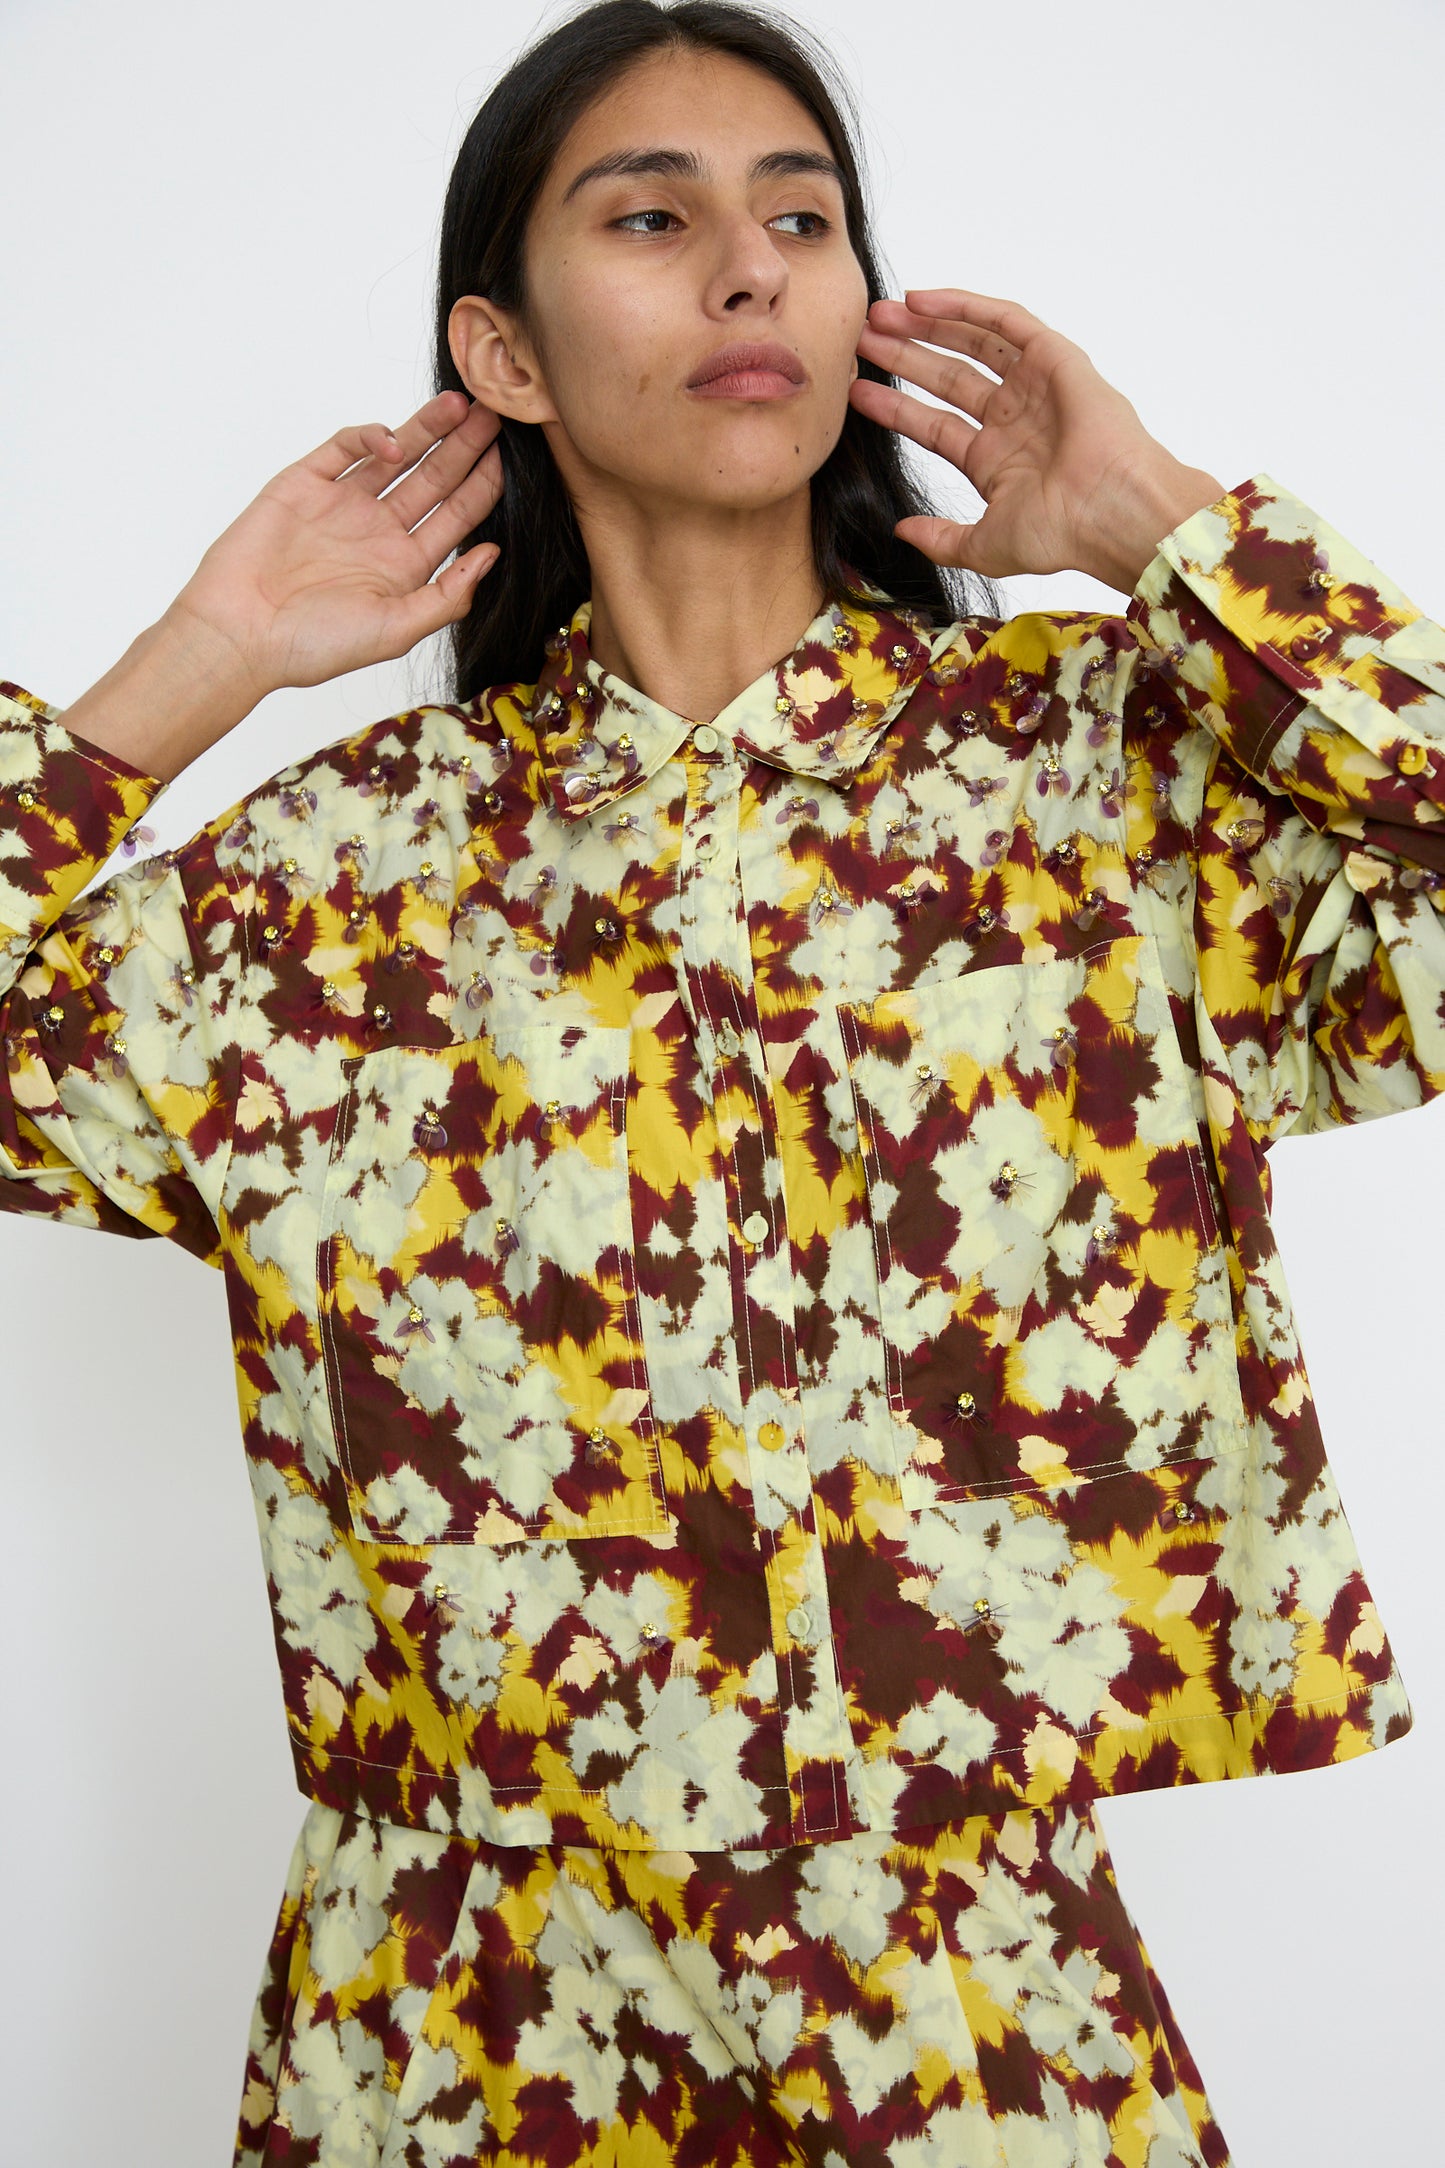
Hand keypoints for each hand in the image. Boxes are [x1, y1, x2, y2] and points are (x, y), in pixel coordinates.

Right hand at [163, 388, 503, 700]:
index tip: (510, 458)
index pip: (456, 518)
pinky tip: (394, 442)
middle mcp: (377, 532)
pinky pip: (343, 449)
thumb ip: (448, 595)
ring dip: (427, 430)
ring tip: (460, 406)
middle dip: (464, 448)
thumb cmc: (313, 644)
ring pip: (395, 456)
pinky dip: (369, 437)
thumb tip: (493, 555)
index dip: (484, 487)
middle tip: (496, 415)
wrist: (239, 633)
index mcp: (404, 567)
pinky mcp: (304, 484)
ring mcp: (342, 505)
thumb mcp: (396, 630)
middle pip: (433, 480)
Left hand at [849, 290, 1225, 593]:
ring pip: (970, 344)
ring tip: (880, 314)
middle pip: (946, 378)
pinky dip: (963, 305)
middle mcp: (1014, 419)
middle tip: (860, 339)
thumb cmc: (1060, 533)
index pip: (933, 425)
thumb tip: (901, 531)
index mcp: (997, 461)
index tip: (856, 390)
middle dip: (903, 357)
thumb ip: (941, 539)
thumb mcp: (984, 546)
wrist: (1111, 511)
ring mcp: (1034, 386)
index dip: (894, 407)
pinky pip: (1003, 321)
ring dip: (927, 326)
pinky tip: (922, 298)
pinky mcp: (1054, 357)